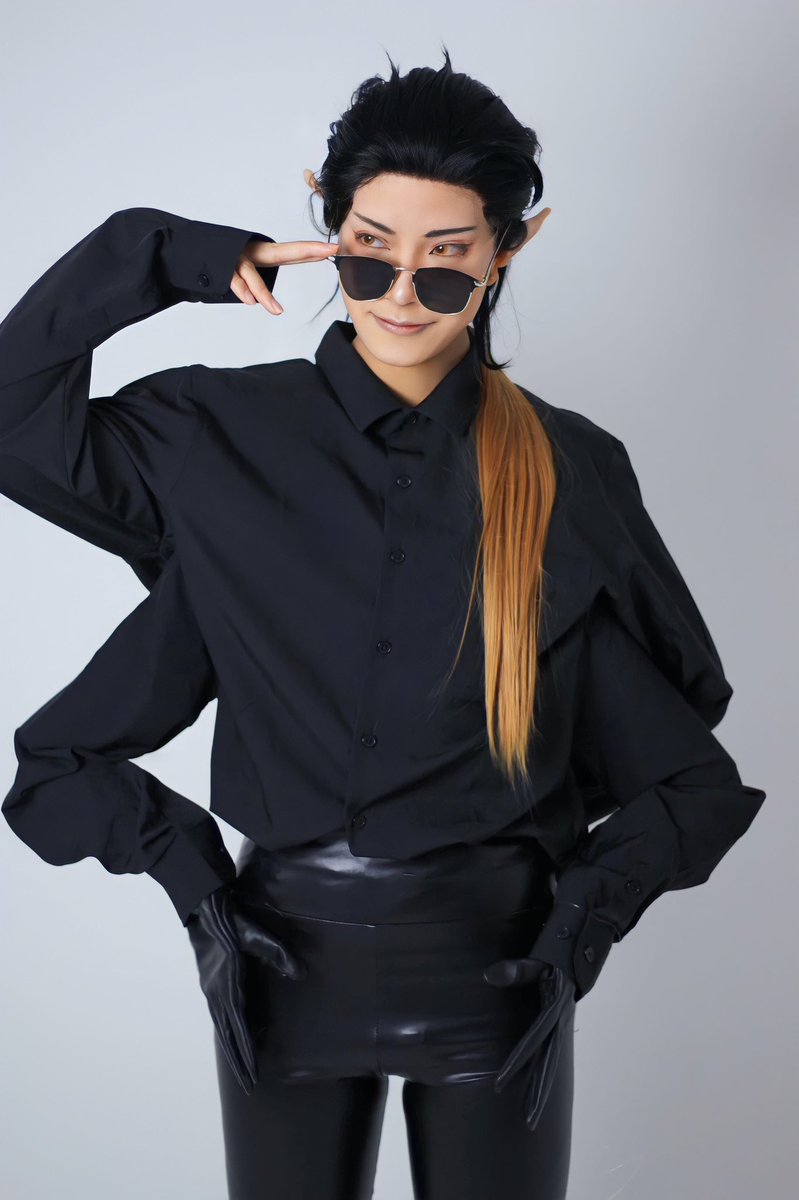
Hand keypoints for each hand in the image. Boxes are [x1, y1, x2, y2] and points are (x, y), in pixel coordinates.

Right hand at [186, 883, 306, 1094]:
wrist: (204, 910)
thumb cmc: (232, 922)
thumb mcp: (257, 936)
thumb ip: (277, 954)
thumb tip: (299, 973)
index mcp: (229, 986)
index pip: (239, 1029)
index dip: (246, 1054)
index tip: (252, 1076)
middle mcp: (217, 994)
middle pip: (229, 1037)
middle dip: (239, 1062)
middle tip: (249, 1087)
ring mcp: (212, 990)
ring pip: (222, 1028)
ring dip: (231, 1050)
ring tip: (241, 1070)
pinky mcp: (211, 984)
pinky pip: (219, 1015)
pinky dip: (226, 1031)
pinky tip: (232, 1037)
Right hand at [230, 239, 337, 312]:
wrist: (189, 251)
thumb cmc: (221, 263)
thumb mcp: (246, 268)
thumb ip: (259, 279)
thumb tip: (265, 298)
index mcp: (262, 253)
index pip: (293, 252)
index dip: (313, 251)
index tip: (335, 249)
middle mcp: (253, 252)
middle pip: (284, 252)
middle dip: (307, 250)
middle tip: (328, 250)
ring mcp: (238, 260)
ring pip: (254, 277)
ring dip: (265, 295)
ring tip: (277, 311)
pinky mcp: (222, 269)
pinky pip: (234, 282)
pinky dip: (242, 292)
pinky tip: (250, 302)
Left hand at [483, 950, 575, 1131]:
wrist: (584, 943)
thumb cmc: (558, 951)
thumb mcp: (537, 959)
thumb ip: (516, 970)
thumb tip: (489, 976)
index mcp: (554, 1011)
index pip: (532, 1044)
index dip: (516, 1064)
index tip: (499, 1084)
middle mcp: (558, 1022)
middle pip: (546, 1064)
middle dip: (537, 1092)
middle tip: (528, 1121)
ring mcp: (560, 1023)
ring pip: (549, 1060)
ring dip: (541, 1084)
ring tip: (531, 1111)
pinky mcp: (558, 1019)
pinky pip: (548, 1048)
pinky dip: (542, 1065)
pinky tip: (534, 1076)